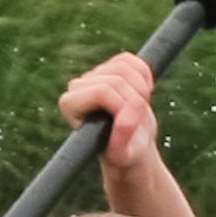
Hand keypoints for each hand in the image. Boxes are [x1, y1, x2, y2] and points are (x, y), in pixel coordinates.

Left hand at [60, 53, 162, 187]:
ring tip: (141, 108)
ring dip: (142, 88)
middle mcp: (77, 86)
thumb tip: (125, 122)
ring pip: (125, 66)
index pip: (102, 92)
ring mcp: (94, 74)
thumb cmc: (123, 154)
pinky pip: (131, 60)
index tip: (131, 123)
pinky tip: (143, 93)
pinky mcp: (110, 66)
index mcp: (70, 105)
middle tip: (139, 120)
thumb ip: (121, 143)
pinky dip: (144, 74)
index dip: (124, 105)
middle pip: (116, 79)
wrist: (131, 146)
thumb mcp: (123, 156)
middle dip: (136, 100)